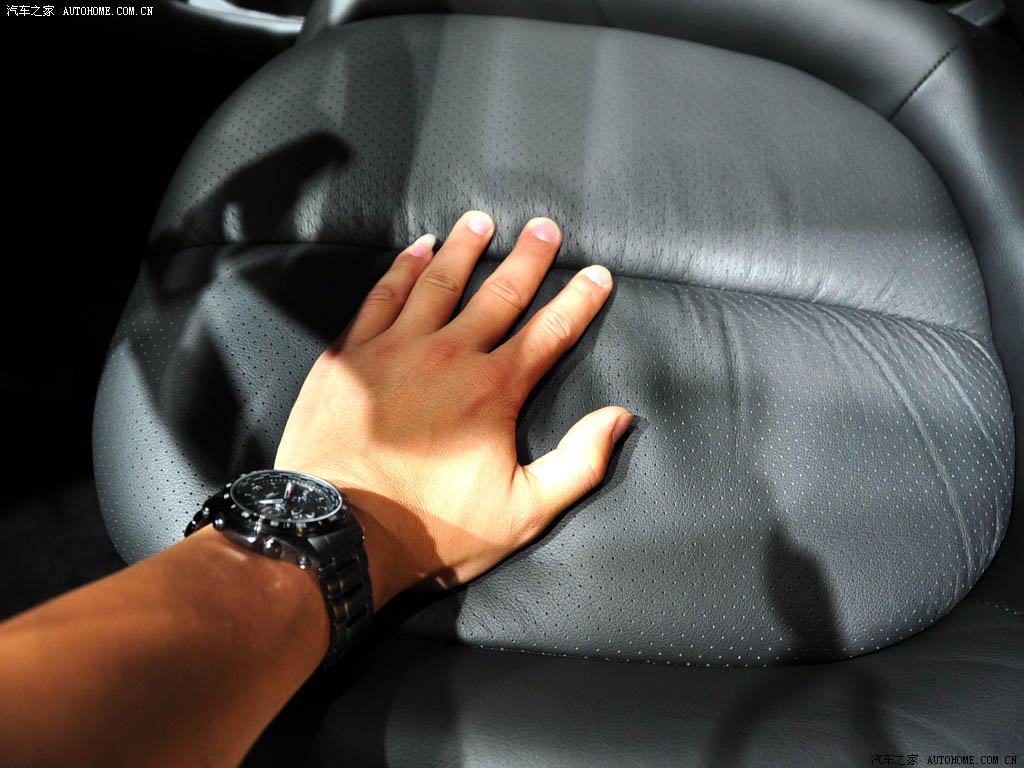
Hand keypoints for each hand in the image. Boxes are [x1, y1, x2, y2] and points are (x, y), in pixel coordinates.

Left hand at [275, 211, 631, 606]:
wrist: (340, 531)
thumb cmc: (433, 528)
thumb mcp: (523, 513)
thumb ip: (578, 463)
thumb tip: (618, 418)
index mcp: (494, 390)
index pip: (550, 332)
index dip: (579, 300)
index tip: (597, 274)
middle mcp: (450, 355)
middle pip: (500, 293)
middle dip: (529, 258)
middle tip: (545, 227)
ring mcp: (396, 349)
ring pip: (439, 281)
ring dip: (465, 247)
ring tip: (481, 221)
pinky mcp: (353, 355)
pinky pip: (383, 295)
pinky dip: (402, 267)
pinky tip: (416, 248)